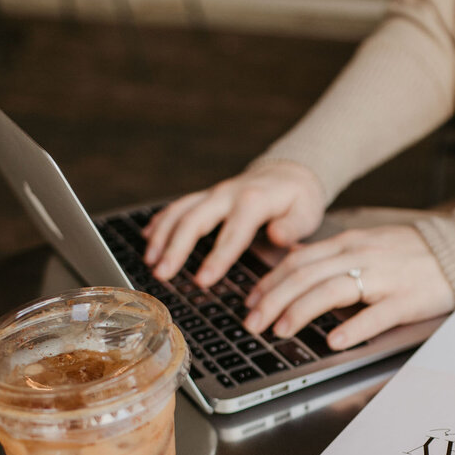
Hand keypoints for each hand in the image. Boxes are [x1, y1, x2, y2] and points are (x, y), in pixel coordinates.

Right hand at [141, 160, 325, 286]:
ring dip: (162, 236)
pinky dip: (161, 221)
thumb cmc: (299, 200)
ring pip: (180, 211)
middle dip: (176, 248)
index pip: (232, 233)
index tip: (202, 281)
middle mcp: (228, 194)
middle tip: (162, 274)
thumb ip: (293, 227)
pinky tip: (147, 238)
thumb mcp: (307, 212)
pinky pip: (178, 206)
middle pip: (195, 219)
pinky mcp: (205, 197)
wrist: (287, 174)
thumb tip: (277, 236)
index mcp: (254, 201)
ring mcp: (213, 194)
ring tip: (150, 261)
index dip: (216, 258)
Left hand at [243, 224, 454, 348]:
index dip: (269, 282)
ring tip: (281, 331)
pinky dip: (353, 328)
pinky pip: (376, 314)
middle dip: (273, 300)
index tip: (250, 302)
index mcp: (349, 243)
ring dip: (301, 311)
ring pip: (333, 290)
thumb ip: (331, 253)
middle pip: (306, 275)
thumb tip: (294, 258)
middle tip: (253, 324)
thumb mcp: (366, 242)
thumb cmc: (411, 253)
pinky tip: (334, 340)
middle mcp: (361, 256)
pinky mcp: (407, 299)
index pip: (298, 260)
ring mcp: (385, 277)